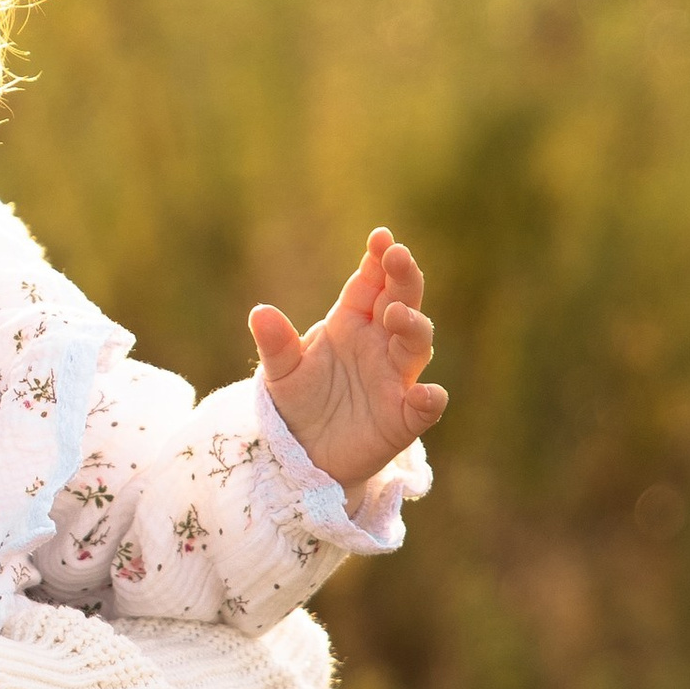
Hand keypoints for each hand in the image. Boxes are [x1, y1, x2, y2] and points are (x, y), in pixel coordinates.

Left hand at [251, 225, 444, 496]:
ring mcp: (395, 379)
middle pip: (401, 303)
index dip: (378, 260)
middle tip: (398, 256)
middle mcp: (379, 344)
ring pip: (416, 346)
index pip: (369, 284)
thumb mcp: (281, 372)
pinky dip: (429, 400)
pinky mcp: (402, 418)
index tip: (381, 237)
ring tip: (397, 315)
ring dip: (413, 326)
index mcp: (350, 323)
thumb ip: (276, 344)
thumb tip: (260, 312)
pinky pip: (423, 407)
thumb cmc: (299, 400)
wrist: (304, 451)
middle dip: (403, 278)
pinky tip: (426, 394)